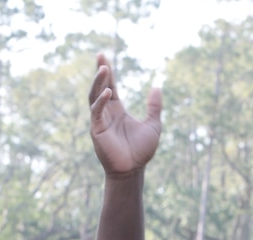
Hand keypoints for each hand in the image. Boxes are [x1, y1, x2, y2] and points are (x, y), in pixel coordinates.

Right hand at [88, 53, 162, 176]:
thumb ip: (154, 107)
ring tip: (104, 69)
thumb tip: (157, 87)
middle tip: (101, 55)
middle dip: (100, 71)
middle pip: (100, 87)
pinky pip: (96, 112)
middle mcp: (107, 113)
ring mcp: (100, 121)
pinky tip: (109, 92)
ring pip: (95, 96)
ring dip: (98, 82)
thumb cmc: (142, 151)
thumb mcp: (153, 125)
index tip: (105, 57)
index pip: (110, 86)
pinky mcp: (97, 130)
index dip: (108, 72)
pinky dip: (101, 101)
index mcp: (117, 110)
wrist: (133, 170)